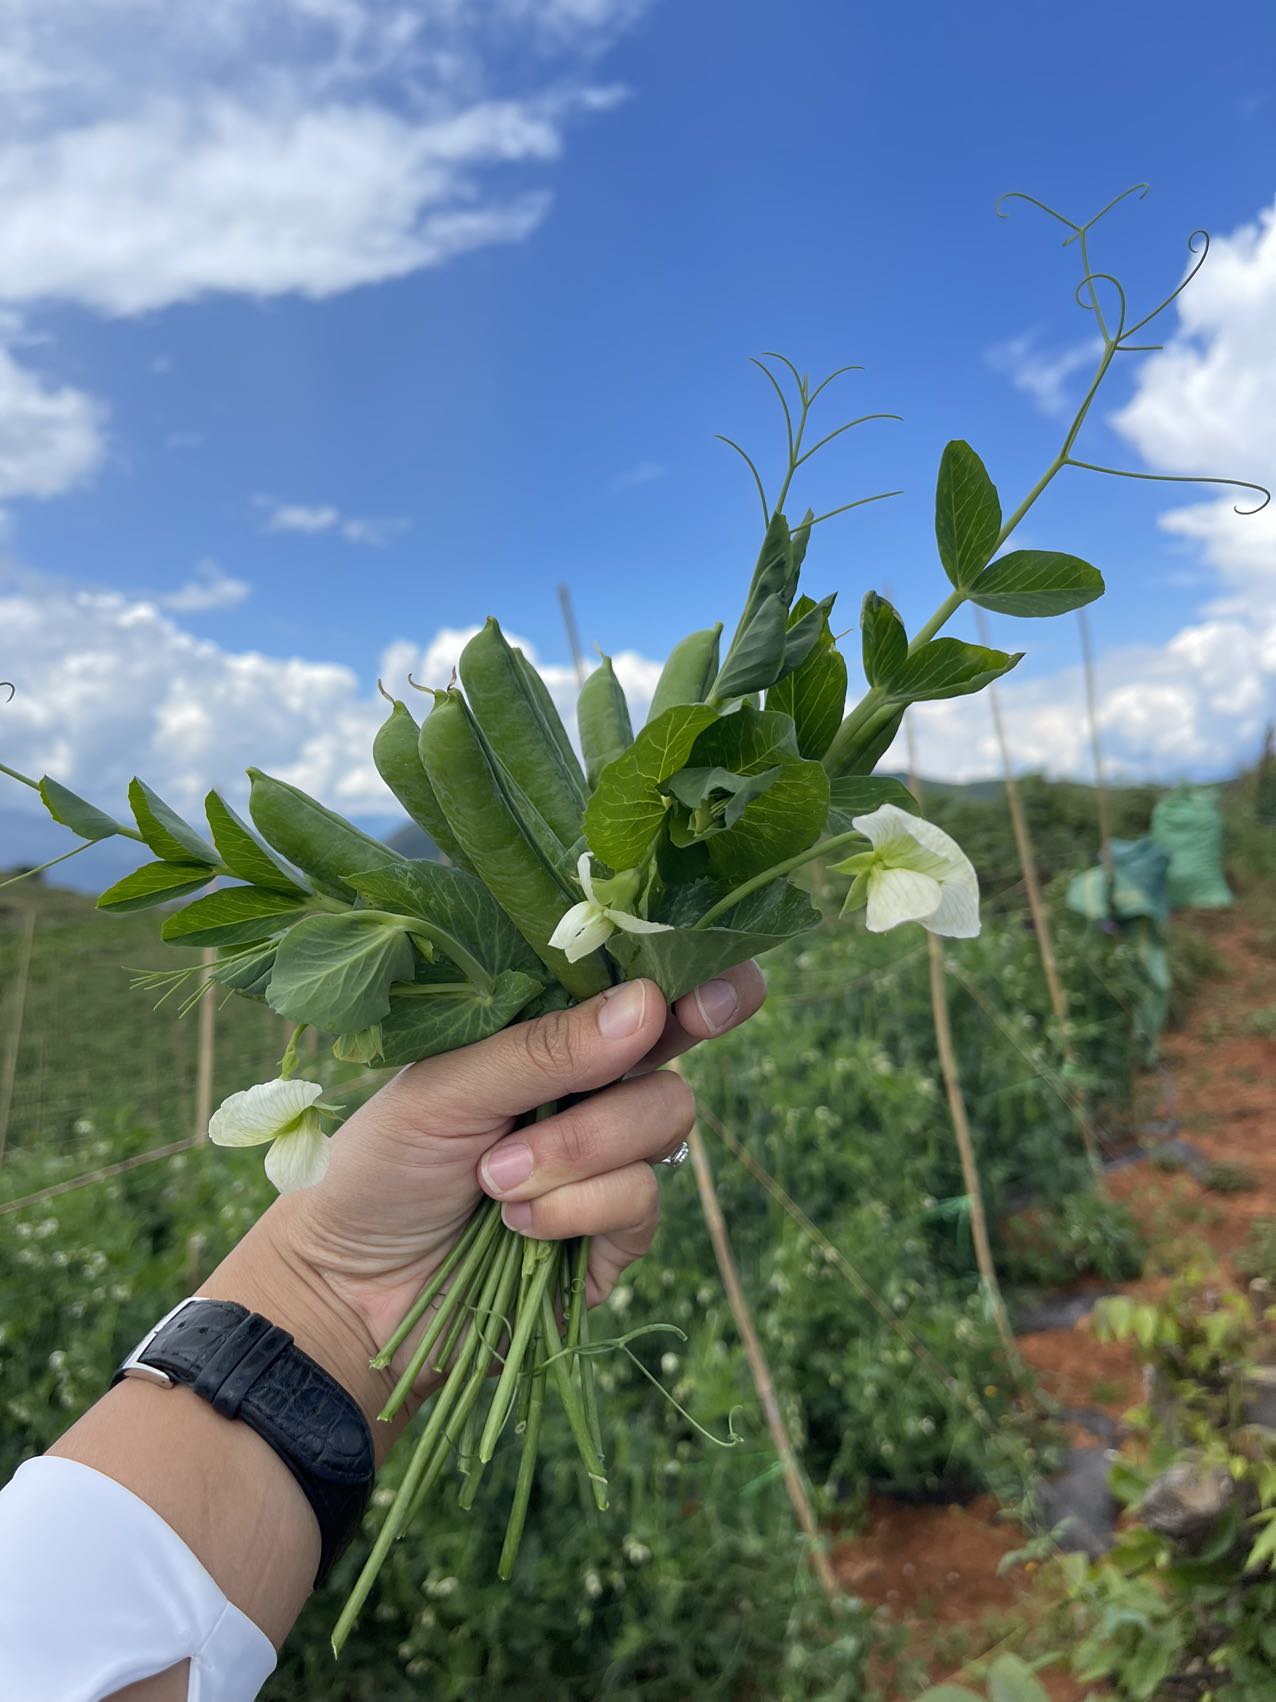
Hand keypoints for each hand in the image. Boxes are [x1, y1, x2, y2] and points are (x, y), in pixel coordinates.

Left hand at [216, 966, 764, 1442]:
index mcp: (552, 1038)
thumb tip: (651, 1004)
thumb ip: (544, 1048)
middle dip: (619, 1088)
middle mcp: (593, 1095)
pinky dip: (577, 1210)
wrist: (345, 1292)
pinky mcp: (612, 1241)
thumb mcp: (446, 1088)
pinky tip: (517, 1227)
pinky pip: (640, 1203)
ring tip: (496, 1181)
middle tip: (608, 1076)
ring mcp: (608, 1168)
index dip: (698, 983)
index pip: (645, 995)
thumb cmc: (380, 1167)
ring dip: (578, 1153)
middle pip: (672, 1066)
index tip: (720, 990)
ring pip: (663, 1128)